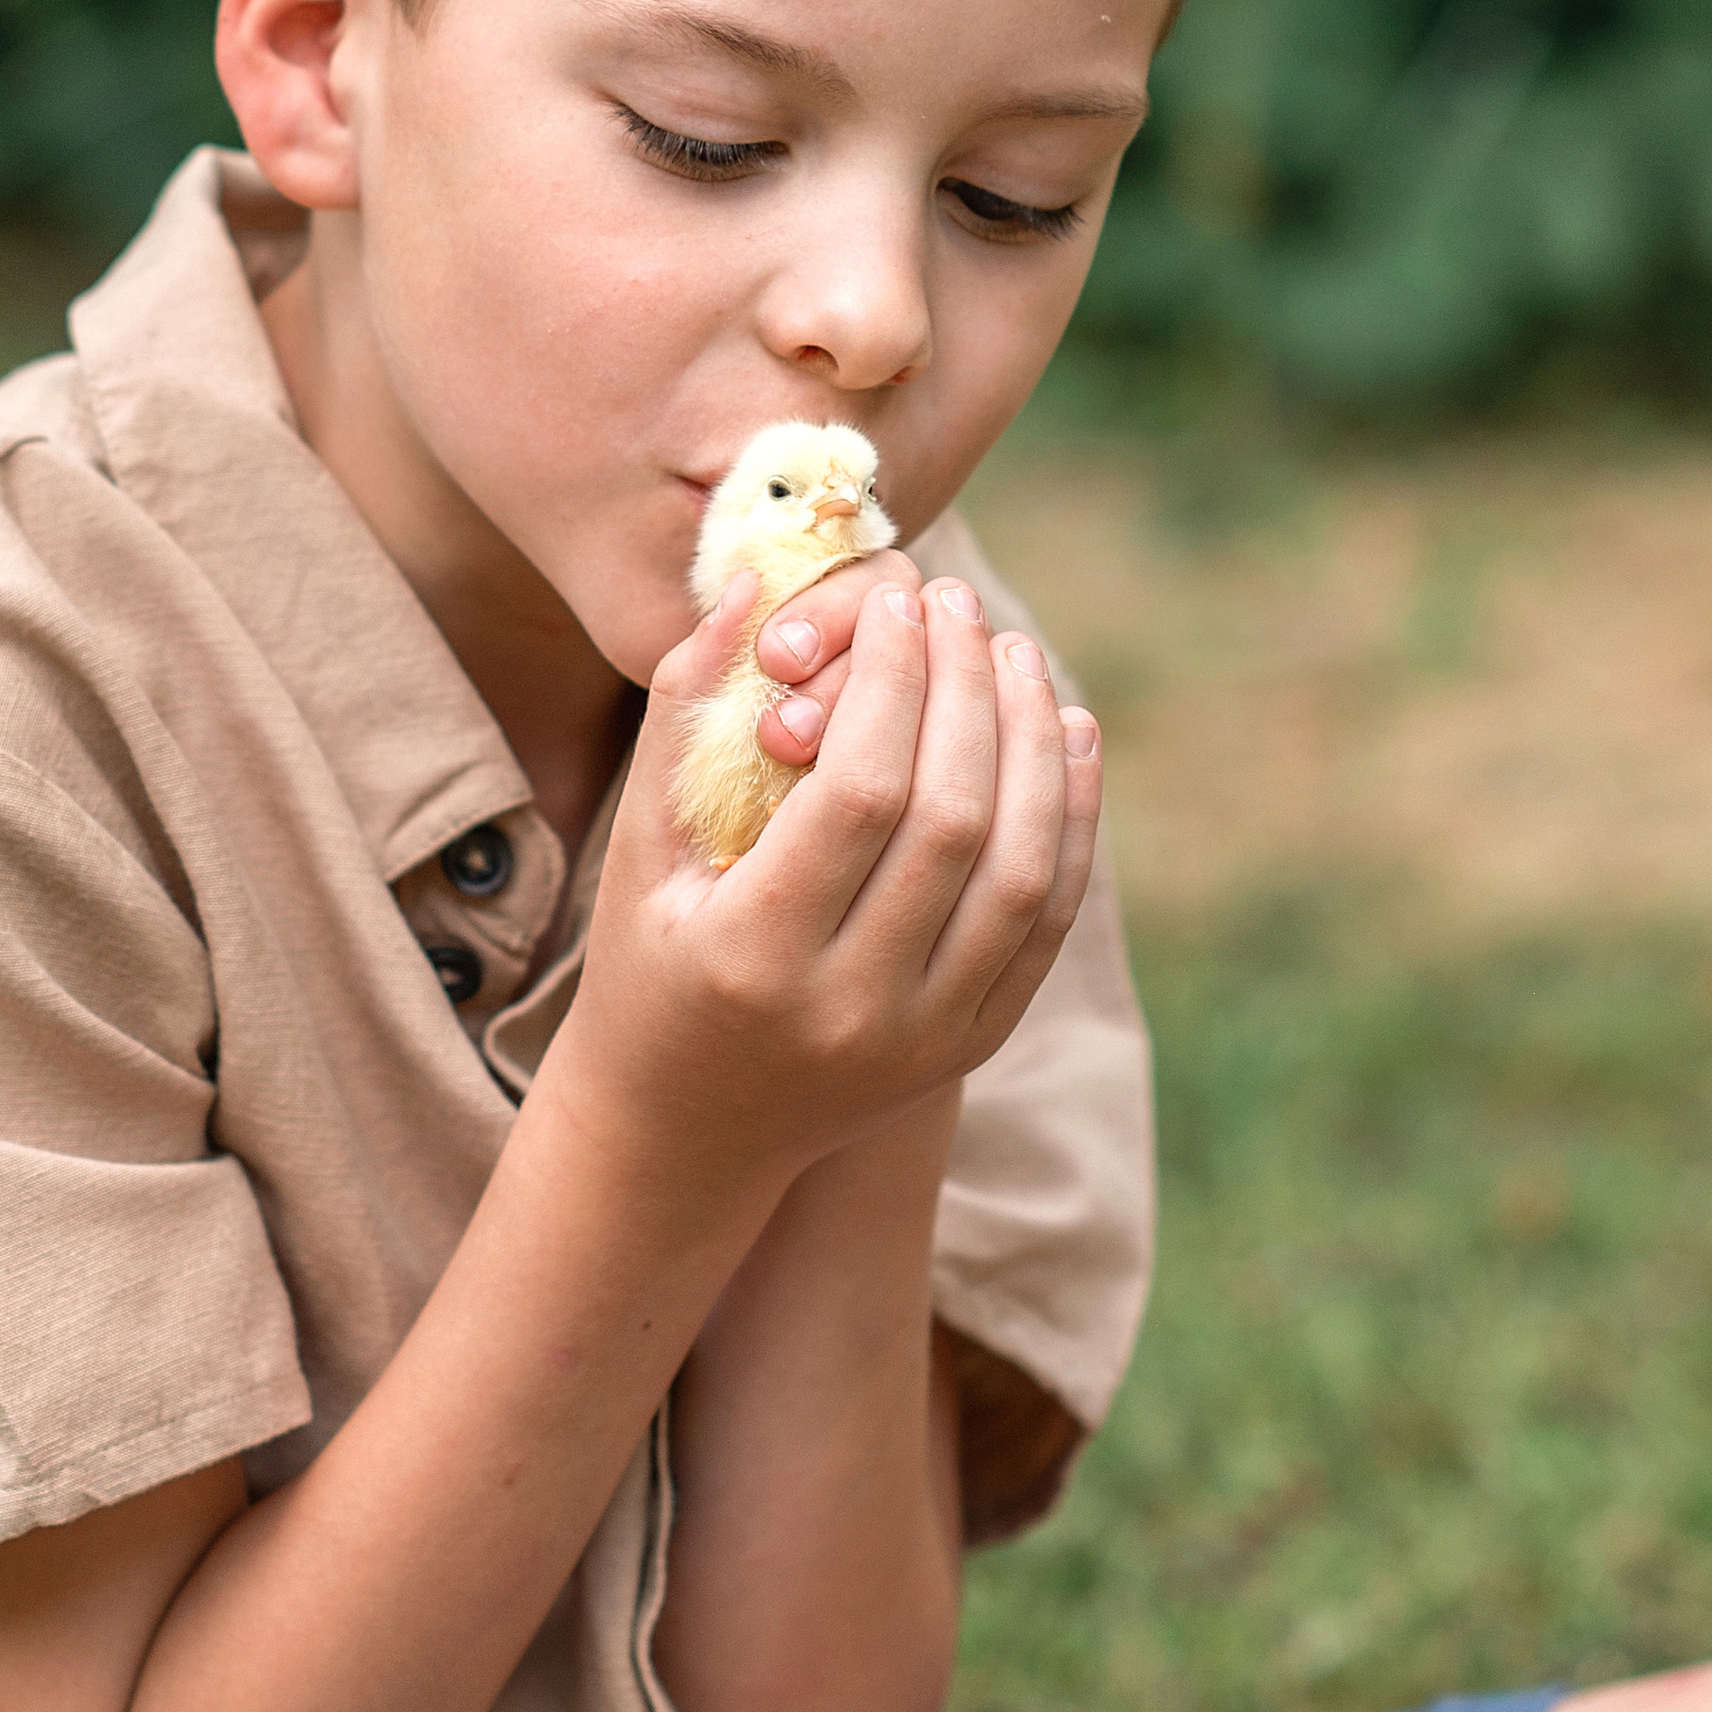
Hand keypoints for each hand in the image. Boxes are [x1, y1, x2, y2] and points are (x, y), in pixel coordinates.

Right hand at [552, 569, 1100, 1199]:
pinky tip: (1064, 736)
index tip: (901, 603)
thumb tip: (749, 581)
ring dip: (1033, 746)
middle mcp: (850, 1009)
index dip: (895, 683)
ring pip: (1024, 872)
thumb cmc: (647, 963)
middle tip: (962, 607)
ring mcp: (925, 1038)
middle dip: (968, 693)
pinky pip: (1048, 921)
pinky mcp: (974, 1045)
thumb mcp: (639, 848)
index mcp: (753, 956)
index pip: (862, 794)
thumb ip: (685, 710)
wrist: (685, 1130)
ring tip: (1016, 654)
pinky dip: (1072, 821)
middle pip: (954, 822)